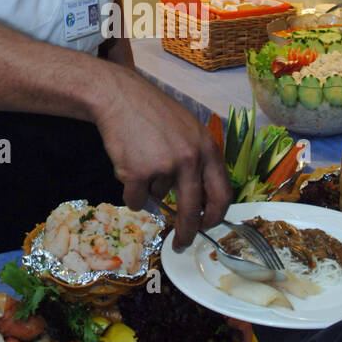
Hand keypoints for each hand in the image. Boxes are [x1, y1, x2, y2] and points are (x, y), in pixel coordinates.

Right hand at [94, 67, 232, 247]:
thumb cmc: (153, 113)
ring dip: (148, 187)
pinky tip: (127, 164)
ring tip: (141, 157)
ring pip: (158, 197)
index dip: (216, 216)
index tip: (208, 227)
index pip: (222, 194)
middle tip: (180, 244)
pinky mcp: (138, 173)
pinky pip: (136, 199)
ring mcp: (164, 167)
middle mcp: (190, 159)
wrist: (119, 97)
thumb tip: (202, 201)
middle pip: (193, 211)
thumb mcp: (189, 131)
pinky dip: (130, 191)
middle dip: (187, 233)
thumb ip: (199, 160)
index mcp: (207, 149)